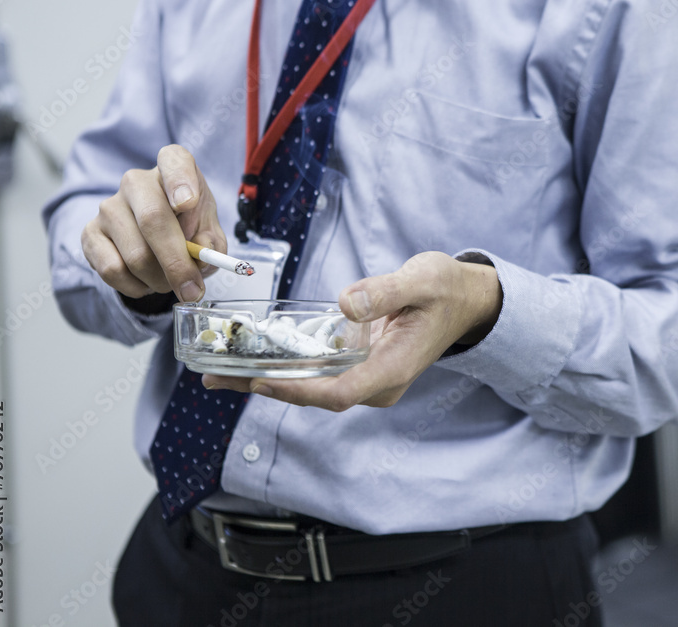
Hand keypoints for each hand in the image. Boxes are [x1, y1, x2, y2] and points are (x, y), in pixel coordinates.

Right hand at [81, 145, 226, 307]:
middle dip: (177, 263)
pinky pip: (113, 270)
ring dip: (160, 281)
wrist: (155, 239)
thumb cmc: (188, 227)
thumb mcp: (209, 230)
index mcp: (172, 168)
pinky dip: (137, 287)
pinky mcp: (89, 233)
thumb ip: (211, 242)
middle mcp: (136, 181)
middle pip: (153, 220)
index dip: (181, 181)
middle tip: (193, 291)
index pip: (174, 161)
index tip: (188, 203)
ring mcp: (108, 206)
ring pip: (136, 255)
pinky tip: (146, 282)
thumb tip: (202, 252)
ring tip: (169, 281)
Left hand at [203, 252, 502, 409]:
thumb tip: (347, 304)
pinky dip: (283, 366)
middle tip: (213, 378)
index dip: (295, 391)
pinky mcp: (358, 365)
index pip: (336, 393)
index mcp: (391, 369)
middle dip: (263, 387)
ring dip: (265, 379)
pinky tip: (250, 356)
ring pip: (310, 387)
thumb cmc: (446, 290)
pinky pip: (316, 373)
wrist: (464, 301)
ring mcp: (367, 376)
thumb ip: (385, 292)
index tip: (258, 380)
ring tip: (217, 372)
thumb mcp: (422, 281)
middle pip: (313, 395)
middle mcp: (376, 382)